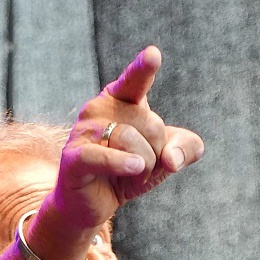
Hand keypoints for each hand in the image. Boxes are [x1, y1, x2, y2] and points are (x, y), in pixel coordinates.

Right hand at [51, 46, 203, 230]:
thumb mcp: (165, 158)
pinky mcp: (74, 158)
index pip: (135, 80)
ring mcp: (84, 130)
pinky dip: (122, 163)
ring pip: (131, 140)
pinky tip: (135, 167)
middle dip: (157, 153)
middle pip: (151, 124)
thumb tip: (173, 159)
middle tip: (142, 167)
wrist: (93, 203)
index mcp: (121, 98)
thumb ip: (185, 148)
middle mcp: (100, 107)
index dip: (143, 69)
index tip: (153, 55)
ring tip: (132, 177)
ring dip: (143, 168)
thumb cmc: (127, 173)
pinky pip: (103, 156)